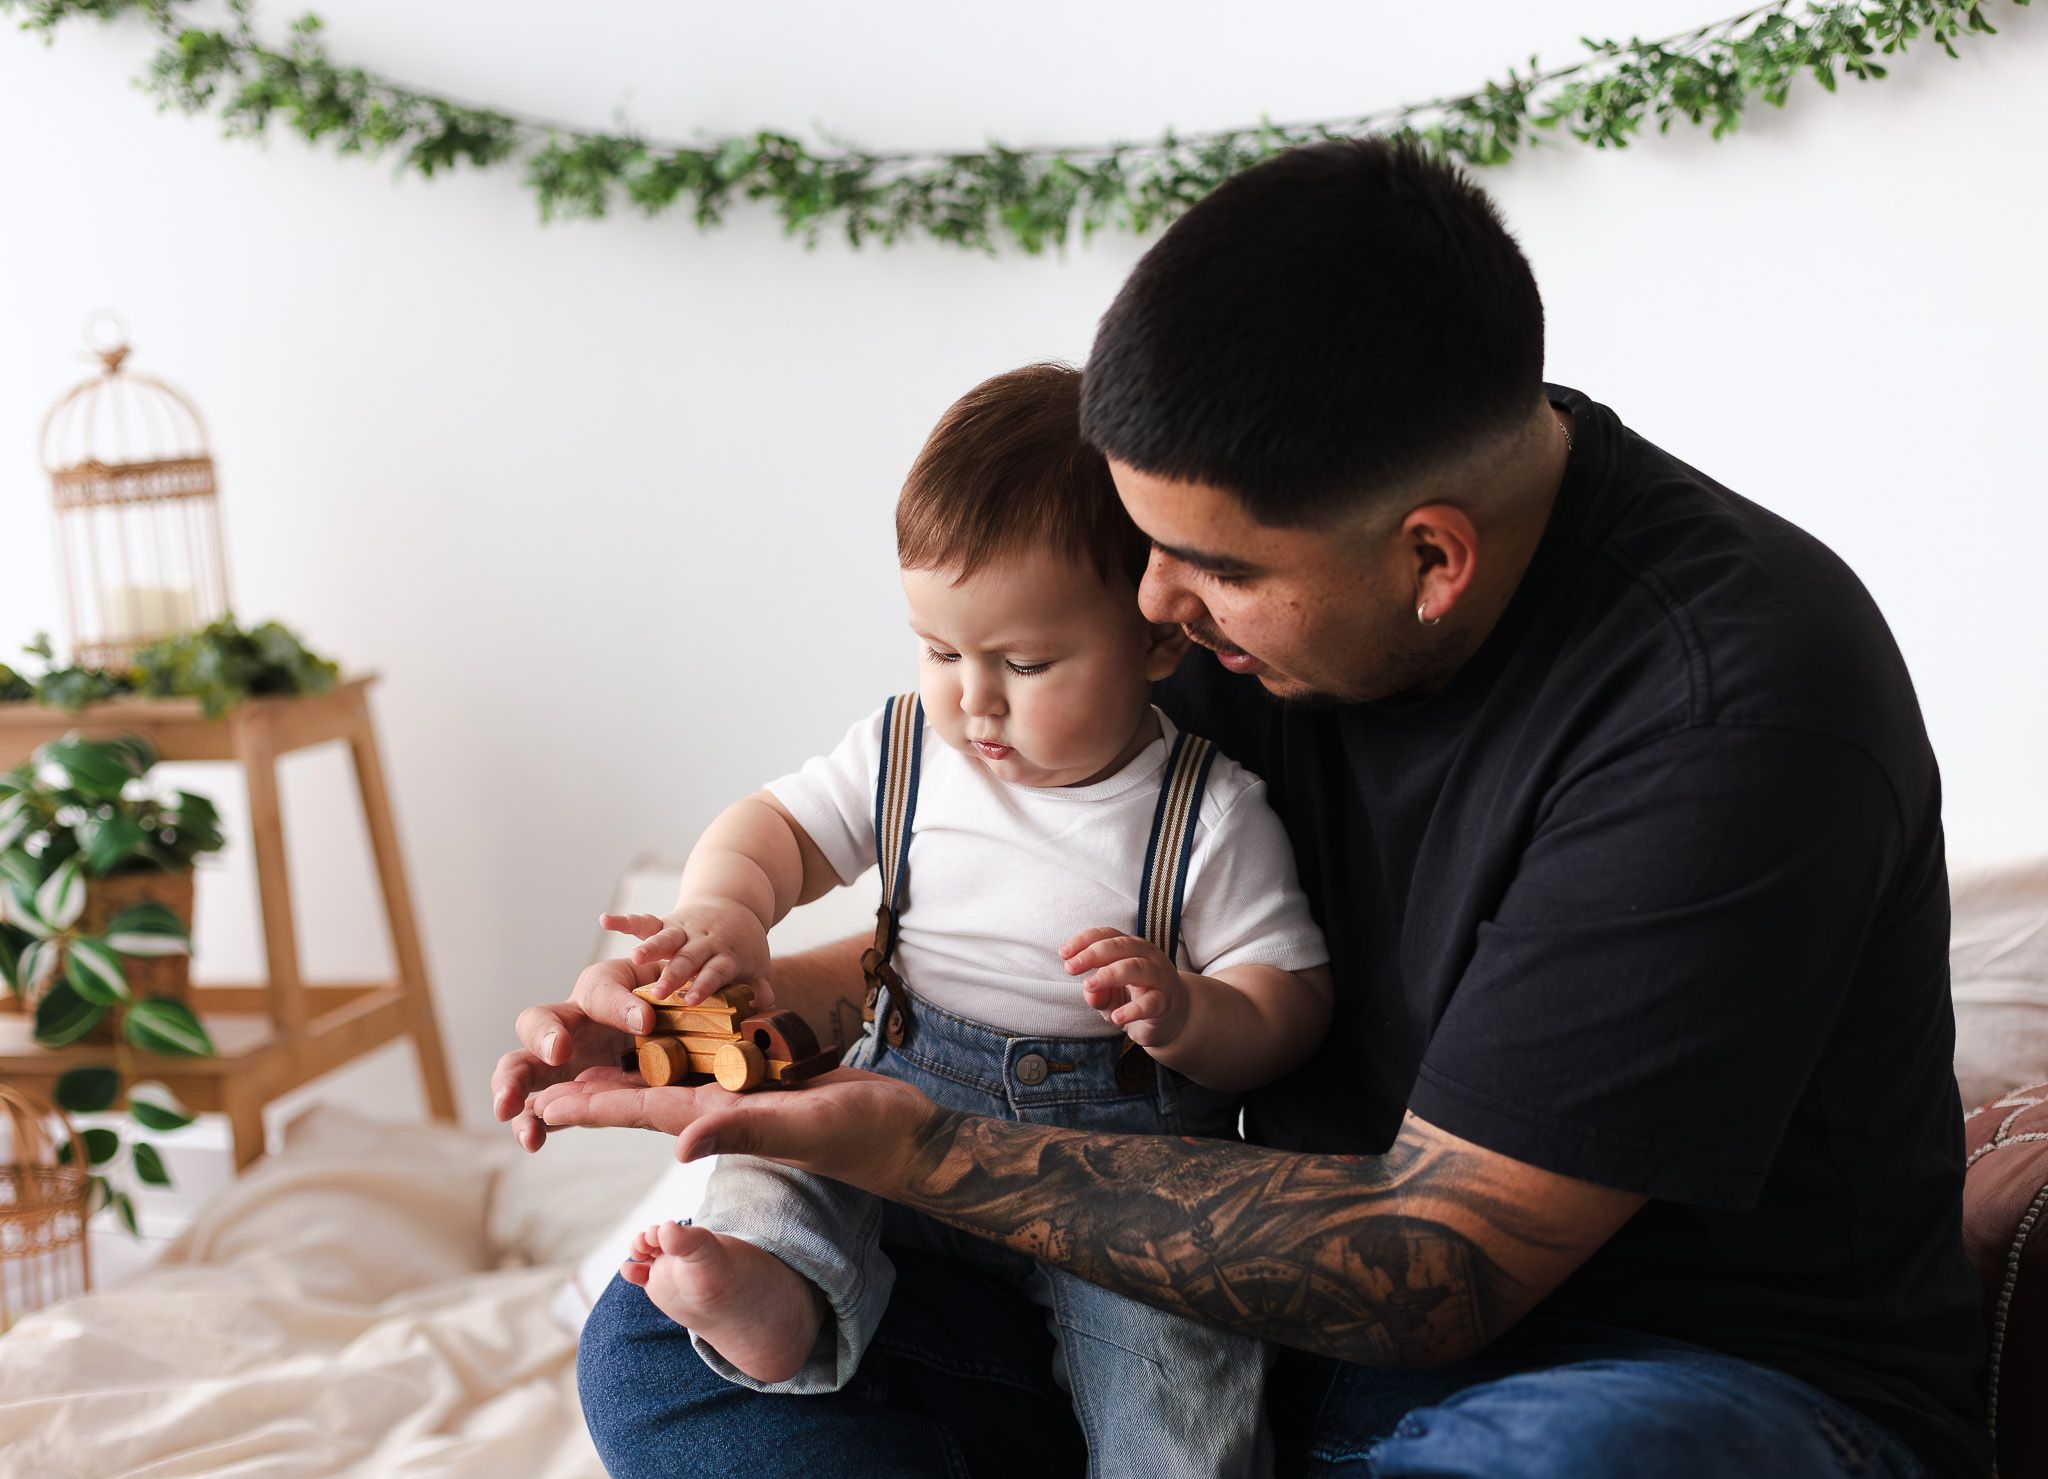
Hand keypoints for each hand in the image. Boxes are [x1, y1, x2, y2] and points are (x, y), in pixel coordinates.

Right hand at [491, 953, 670, 1152]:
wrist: (690, 1039)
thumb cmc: (684, 1009)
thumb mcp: (685, 997)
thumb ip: (679, 998)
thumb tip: (656, 1015)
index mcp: (608, 988)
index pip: (602, 989)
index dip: (620, 1004)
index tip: (646, 1022)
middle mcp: (576, 1021)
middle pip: (540, 1020)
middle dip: (544, 1035)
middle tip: (559, 1052)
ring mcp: (563, 1061)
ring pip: (523, 1066)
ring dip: (512, 1085)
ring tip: (509, 1108)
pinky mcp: (563, 1096)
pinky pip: (536, 1109)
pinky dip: (530, 1123)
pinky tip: (532, 1141)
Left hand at [527, 1064, 936, 1193]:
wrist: (901, 1131)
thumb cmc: (860, 1133)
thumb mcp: (802, 1128)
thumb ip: (744, 1133)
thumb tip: (679, 1144)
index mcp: (718, 1119)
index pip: (638, 1112)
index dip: (588, 1106)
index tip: (538, 1104)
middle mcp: (720, 1106)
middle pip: (639, 1095)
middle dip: (588, 1089)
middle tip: (535, 1080)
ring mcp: (741, 1092)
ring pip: (668, 1075)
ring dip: (623, 1066)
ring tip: (580, 1053)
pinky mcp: (764, 1077)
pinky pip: (709, 1058)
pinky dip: (677, 1043)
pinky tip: (660, 1028)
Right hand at [600, 897, 774, 1005]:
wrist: (734, 905)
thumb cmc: (743, 946)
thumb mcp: (757, 967)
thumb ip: (759, 990)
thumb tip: (768, 1013)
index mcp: (725, 955)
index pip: (715, 972)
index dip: (704, 985)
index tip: (693, 1000)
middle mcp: (702, 941)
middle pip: (687, 959)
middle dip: (673, 975)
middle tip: (661, 992)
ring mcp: (684, 931)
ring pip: (666, 939)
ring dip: (651, 947)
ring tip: (636, 957)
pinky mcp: (667, 922)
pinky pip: (643, 921)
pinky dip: (624, 921)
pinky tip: (604, 920)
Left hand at [1061, 927, 1189, 1046]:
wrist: (1172, 1018)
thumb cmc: (1135, 999)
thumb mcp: (1109, 995)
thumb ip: (1096, 992)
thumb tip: (1088, 989)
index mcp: (1130, 947)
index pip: (1107, 935)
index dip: (1084, 941)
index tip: (1063, 954)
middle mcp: (1146, 956)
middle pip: (1120, 946)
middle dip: (1093, 954)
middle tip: (1070, 968)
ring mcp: (1159, 977)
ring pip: (1137, 967)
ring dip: (1110, 974)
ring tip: (1089, 985)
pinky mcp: (1166, 1002)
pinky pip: (1151, 1002)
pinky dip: (1133, 1009)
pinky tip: (1116, 1017)